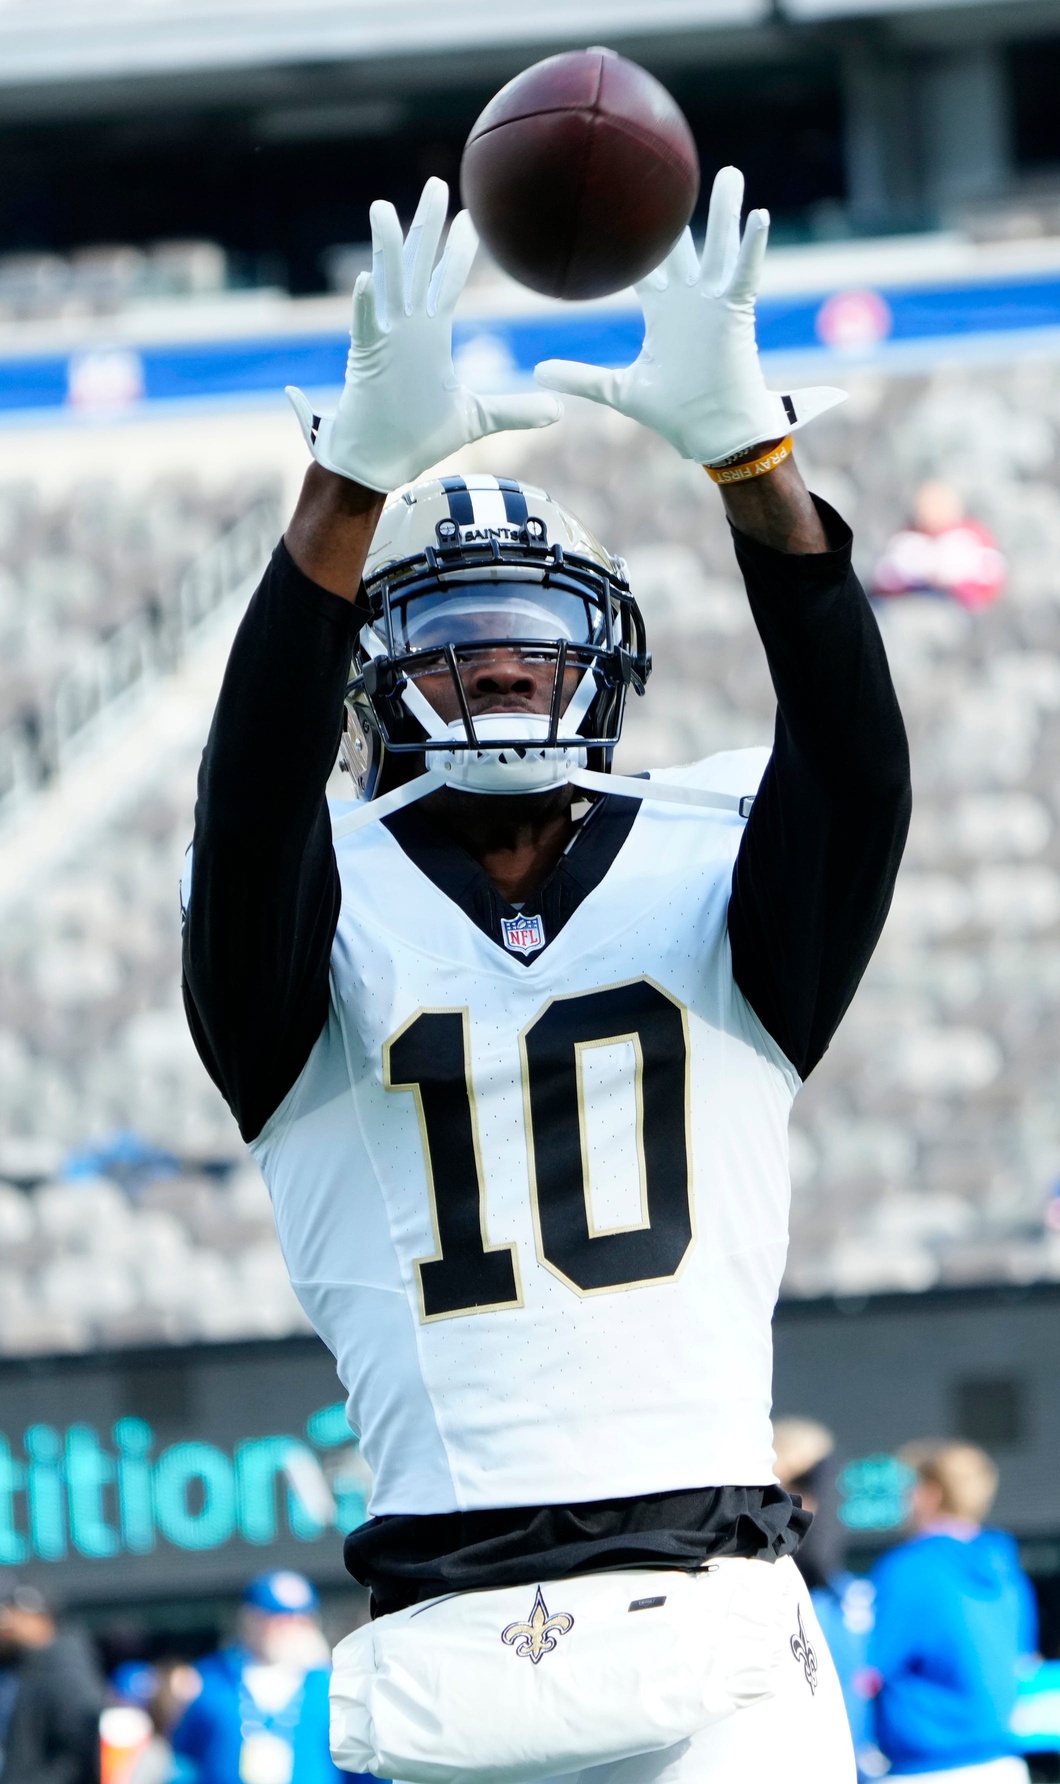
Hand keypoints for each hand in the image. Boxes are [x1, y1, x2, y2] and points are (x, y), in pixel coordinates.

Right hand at [287, 177, 562, 494]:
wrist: (380, 464)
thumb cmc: (419, 439)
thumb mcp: (478, 419)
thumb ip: (516, 409)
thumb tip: (560, 411)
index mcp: (430, 336)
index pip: (447, 282)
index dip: (459, 250)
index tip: (473, 217)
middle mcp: (408, 330)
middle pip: (418, 267)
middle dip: (426, 226)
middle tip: (437, 183)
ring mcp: (386, 342)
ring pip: (387, 285)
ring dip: (387, 249)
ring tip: (383, 209)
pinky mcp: (367, 363)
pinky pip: (366, 329)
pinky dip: (365, 306)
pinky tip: (366, 280)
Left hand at [534, 165, 844, 467]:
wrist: (710, 433)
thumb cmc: (673, 413)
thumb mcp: (618, 390)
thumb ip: (581, 376)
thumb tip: (537, 371)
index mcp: (662, 310)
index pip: (644, 264)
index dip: (632, 236)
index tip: (621, 203)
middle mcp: (689, 299)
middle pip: (683, 243)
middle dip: (678, 210)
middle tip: (672, 169)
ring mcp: (714, 302)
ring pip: (718, 247)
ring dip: (725, 212)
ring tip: (727, 174)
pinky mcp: (735, 312)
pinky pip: (746, 273)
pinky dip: (752, 246)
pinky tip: (758, 215)